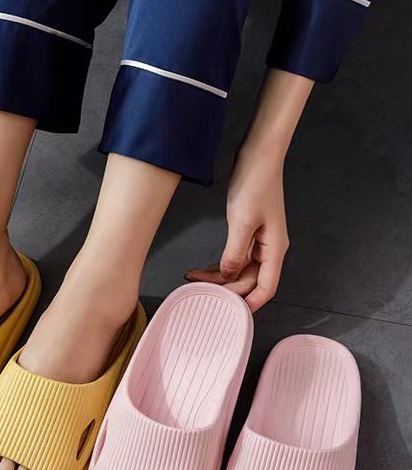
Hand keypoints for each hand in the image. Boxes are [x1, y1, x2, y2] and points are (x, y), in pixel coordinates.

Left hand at [185, 146, 288, 311]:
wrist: (258, 156)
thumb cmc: (256, 184)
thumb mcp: (242, 222)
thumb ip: (235, 252)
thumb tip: (228, 275)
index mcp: (275, 249)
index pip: (266, 287)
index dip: (250, 303)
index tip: (231, 313)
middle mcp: (269, 248)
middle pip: (250, 281)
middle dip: (226, 289)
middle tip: (201, 292)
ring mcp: (259, 240)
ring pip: (240, 270)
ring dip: (219, 277)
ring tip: (194, 280)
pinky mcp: (248, 232)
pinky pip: (235, 256)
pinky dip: (220, 264)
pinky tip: (202, 269)